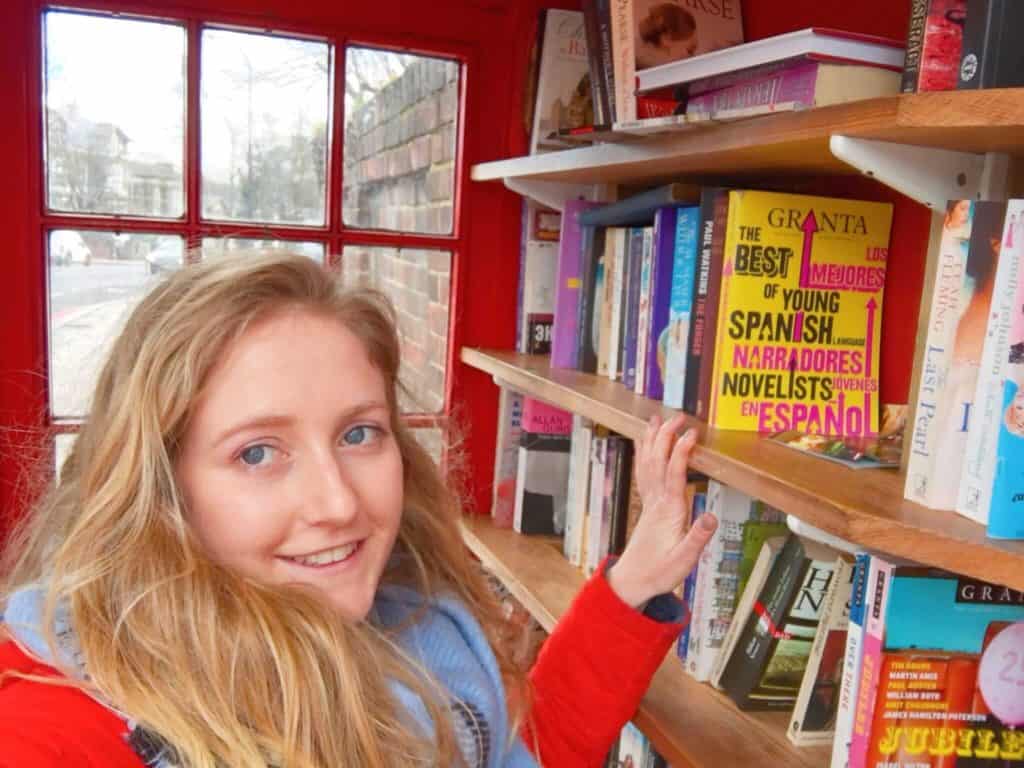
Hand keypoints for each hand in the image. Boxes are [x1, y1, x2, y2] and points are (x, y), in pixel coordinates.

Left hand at [607, 413, 717, 609]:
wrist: (633, 581)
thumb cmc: (659, 572)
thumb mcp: (684, 561)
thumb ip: (697, 538)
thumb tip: (710, 516)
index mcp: (669, 511)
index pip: (674, 474)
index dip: (681, 451)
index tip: (691, 433)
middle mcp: (656, 502)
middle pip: (658, 461)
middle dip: (666, 437)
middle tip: (677, 417)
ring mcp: (650, 502)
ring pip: (647, 464)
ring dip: (652, 440)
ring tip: (655, 420)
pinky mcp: (648, 506)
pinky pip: (643, 473)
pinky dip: (643, 455)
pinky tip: (644, 445)